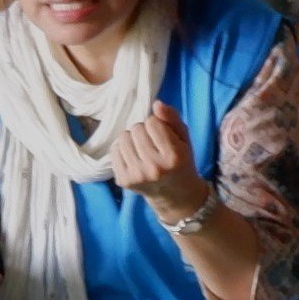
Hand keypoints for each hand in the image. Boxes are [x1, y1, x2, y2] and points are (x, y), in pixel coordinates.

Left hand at [112, 101, 207, 219]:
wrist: (175, 195)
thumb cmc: (181, 162)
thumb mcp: (184, 138)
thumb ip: (172, 118)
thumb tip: (156, 104)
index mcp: (173, 156)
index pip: (152, 122)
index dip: (157, 125)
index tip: (163, 136)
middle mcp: (154, 167)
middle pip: (136, 128)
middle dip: (144, 131)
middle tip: (152, 144)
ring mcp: (137, 175)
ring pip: (123, 137)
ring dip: (132, 139)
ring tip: (142, 150)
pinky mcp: (123, 180)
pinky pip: (114, 150)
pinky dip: (123, 150)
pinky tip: (134, 158)